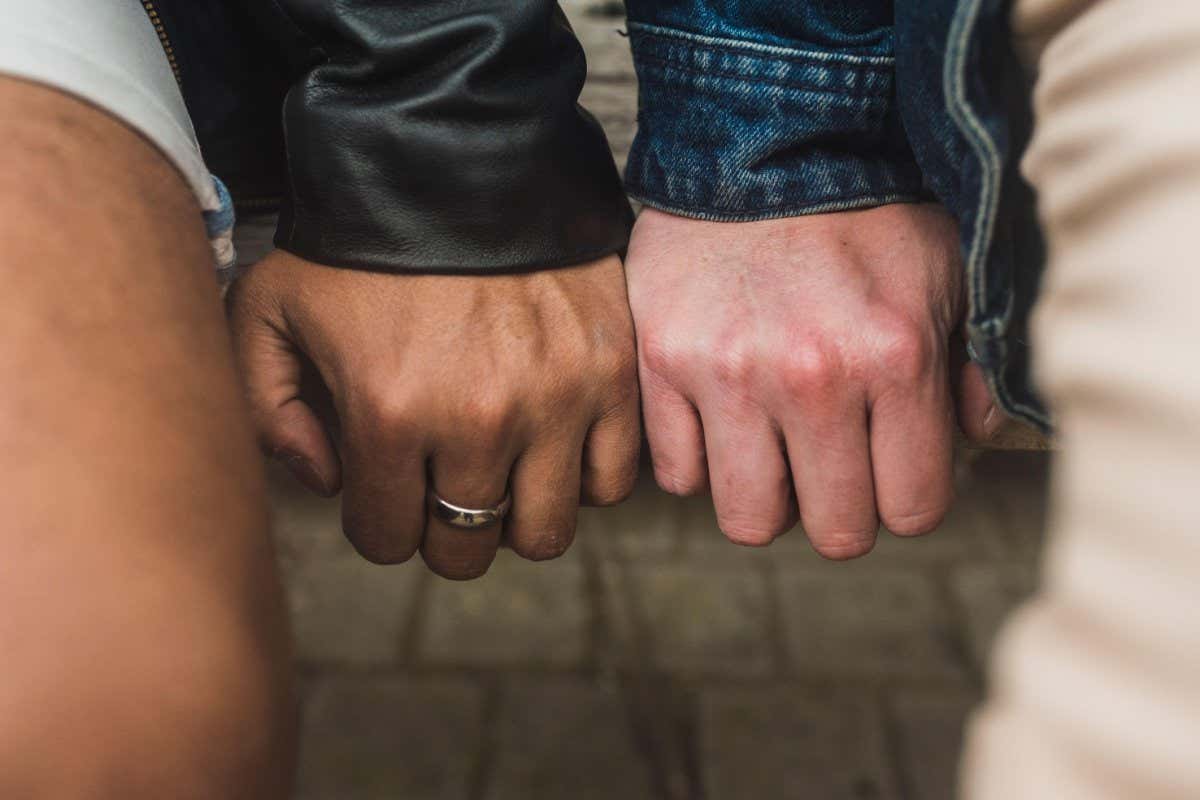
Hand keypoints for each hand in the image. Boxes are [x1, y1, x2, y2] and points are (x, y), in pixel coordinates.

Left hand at [229, 252, 639, 577]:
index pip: (386, 537)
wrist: (458, 154)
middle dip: (442, 531)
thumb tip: (327, 481)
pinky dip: (582, 480)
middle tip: (438, 489)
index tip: (381, 492)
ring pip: (543, 531)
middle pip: (465, 549)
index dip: (377, 523)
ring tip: (498, 473)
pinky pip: (611, 481)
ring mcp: (555, 400)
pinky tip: (553, 446)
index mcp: (389, 413)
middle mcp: (478, 421)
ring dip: (514, 516)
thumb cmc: (360, 236)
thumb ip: (263, 409)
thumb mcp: (267, 308)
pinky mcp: (609, 375)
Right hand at [625, 204, 962, 557]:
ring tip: (773, 450)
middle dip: (840, 510)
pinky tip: (719, 419)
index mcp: (893, 358)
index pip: (912, 508)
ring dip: (766, 497)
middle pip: (834, 530)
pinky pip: (676, 472)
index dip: (906, 501)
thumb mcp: (945, 271)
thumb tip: (977, 436)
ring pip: (747, 518)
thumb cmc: (860, 212)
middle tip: (832, 466)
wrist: (755, 142)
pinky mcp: (662, 363)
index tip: (891, 474)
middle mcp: (810, 377)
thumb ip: (974, 363)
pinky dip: (699, 460)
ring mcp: (726, 373)